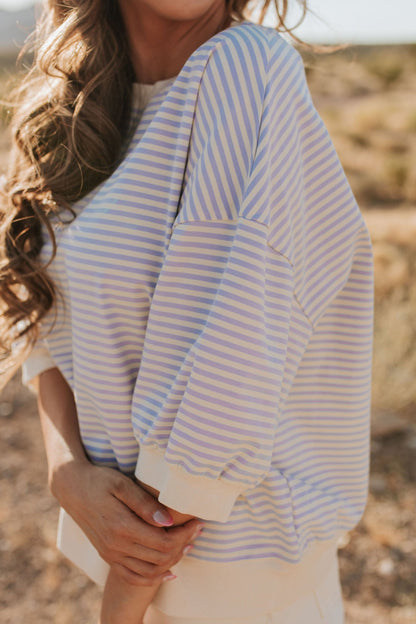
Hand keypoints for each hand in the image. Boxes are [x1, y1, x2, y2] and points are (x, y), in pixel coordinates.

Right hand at [51, 460, 203, 585]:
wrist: (72, 488)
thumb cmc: (100, 481)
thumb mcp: (122, 484)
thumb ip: (145, 504)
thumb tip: (168, 520)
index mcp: (121, 527)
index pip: (163, 542)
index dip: (185, 535)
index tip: (198, 522)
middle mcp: (116, 546)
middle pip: (160, 558)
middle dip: (184, 545)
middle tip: (198, 530)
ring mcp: (111, 554)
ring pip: (149, 570)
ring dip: (173, 561)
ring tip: (188, 545)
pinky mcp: (108, 556)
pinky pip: (133, 576)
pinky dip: (153, 577)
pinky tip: (168, 571)